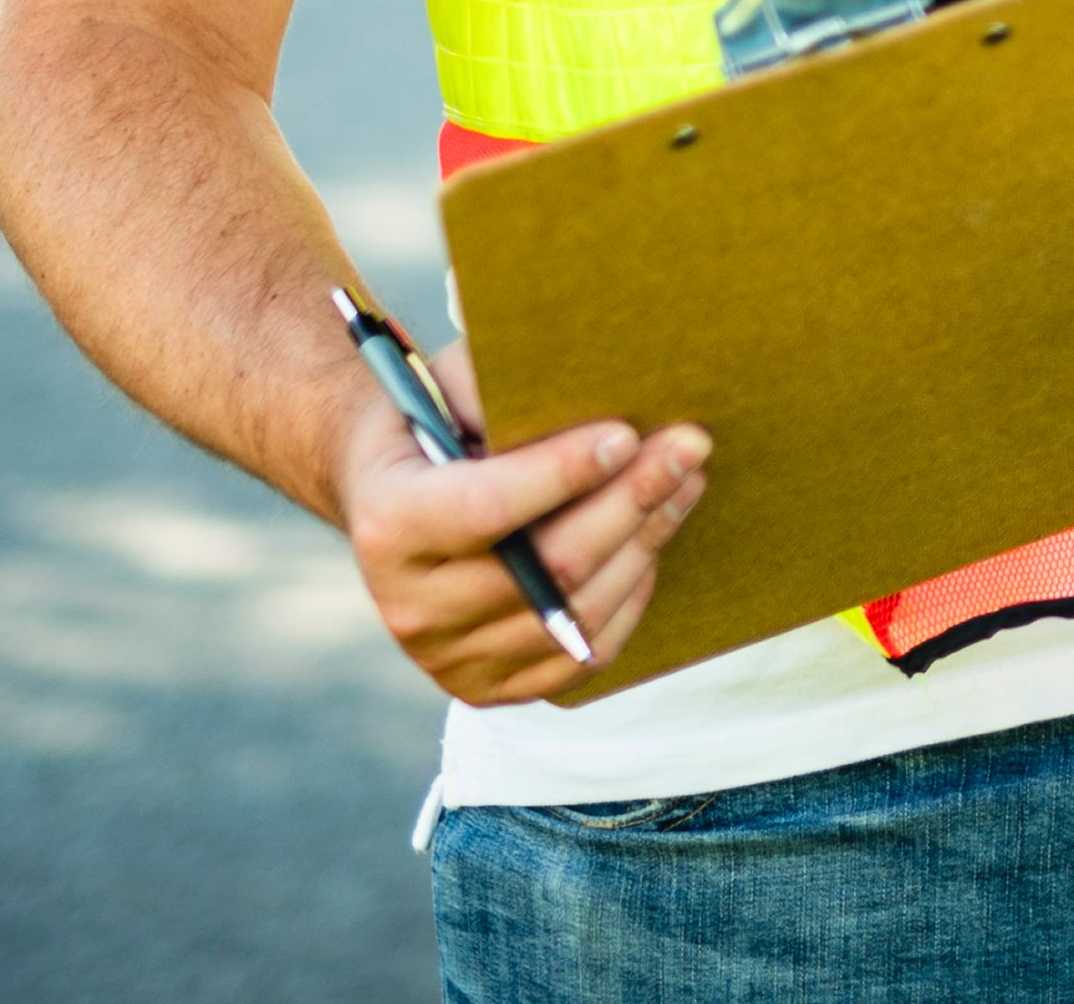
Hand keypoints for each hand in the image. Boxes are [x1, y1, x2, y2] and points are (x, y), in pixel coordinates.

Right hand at [341, 345, 710, 706]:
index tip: (626, 434)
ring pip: (577, 613)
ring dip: (646, 543)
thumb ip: (500, 390)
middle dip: (631, 501)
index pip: (486, 508)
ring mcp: (450, 659)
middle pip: (550, 568)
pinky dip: (630, 598)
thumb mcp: (444, 384)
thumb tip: (595, 395)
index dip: (562, 473)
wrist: (384, 497)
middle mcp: (412, 607)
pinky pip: (583, 657)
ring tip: (687, 482)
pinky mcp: (488, 688)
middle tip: (689, 446)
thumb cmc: (432, 424)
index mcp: (390, 526)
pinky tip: (652, 541)